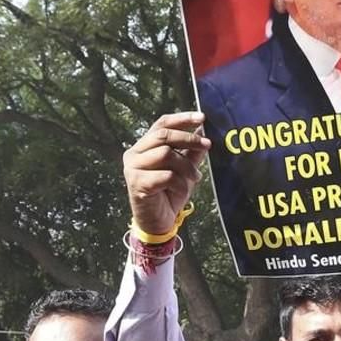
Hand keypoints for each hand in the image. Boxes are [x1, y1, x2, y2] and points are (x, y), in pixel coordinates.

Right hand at [123, 112, 210, 233]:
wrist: (158, 222)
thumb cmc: (168, 194)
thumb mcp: (184, 170)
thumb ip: (191, 152)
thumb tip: (203, 131)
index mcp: (144, 146)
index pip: (162, 124)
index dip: (182, 119)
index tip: (202, 118)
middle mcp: (134, 153)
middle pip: (163, 135)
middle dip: (189, 139)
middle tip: (208, 145)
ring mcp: (133, 168)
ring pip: (165, 154)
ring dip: (186, 166)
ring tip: (195, 178)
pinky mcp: (136, 183)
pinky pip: (166, 175)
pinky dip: (180, 182)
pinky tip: (182, 190)